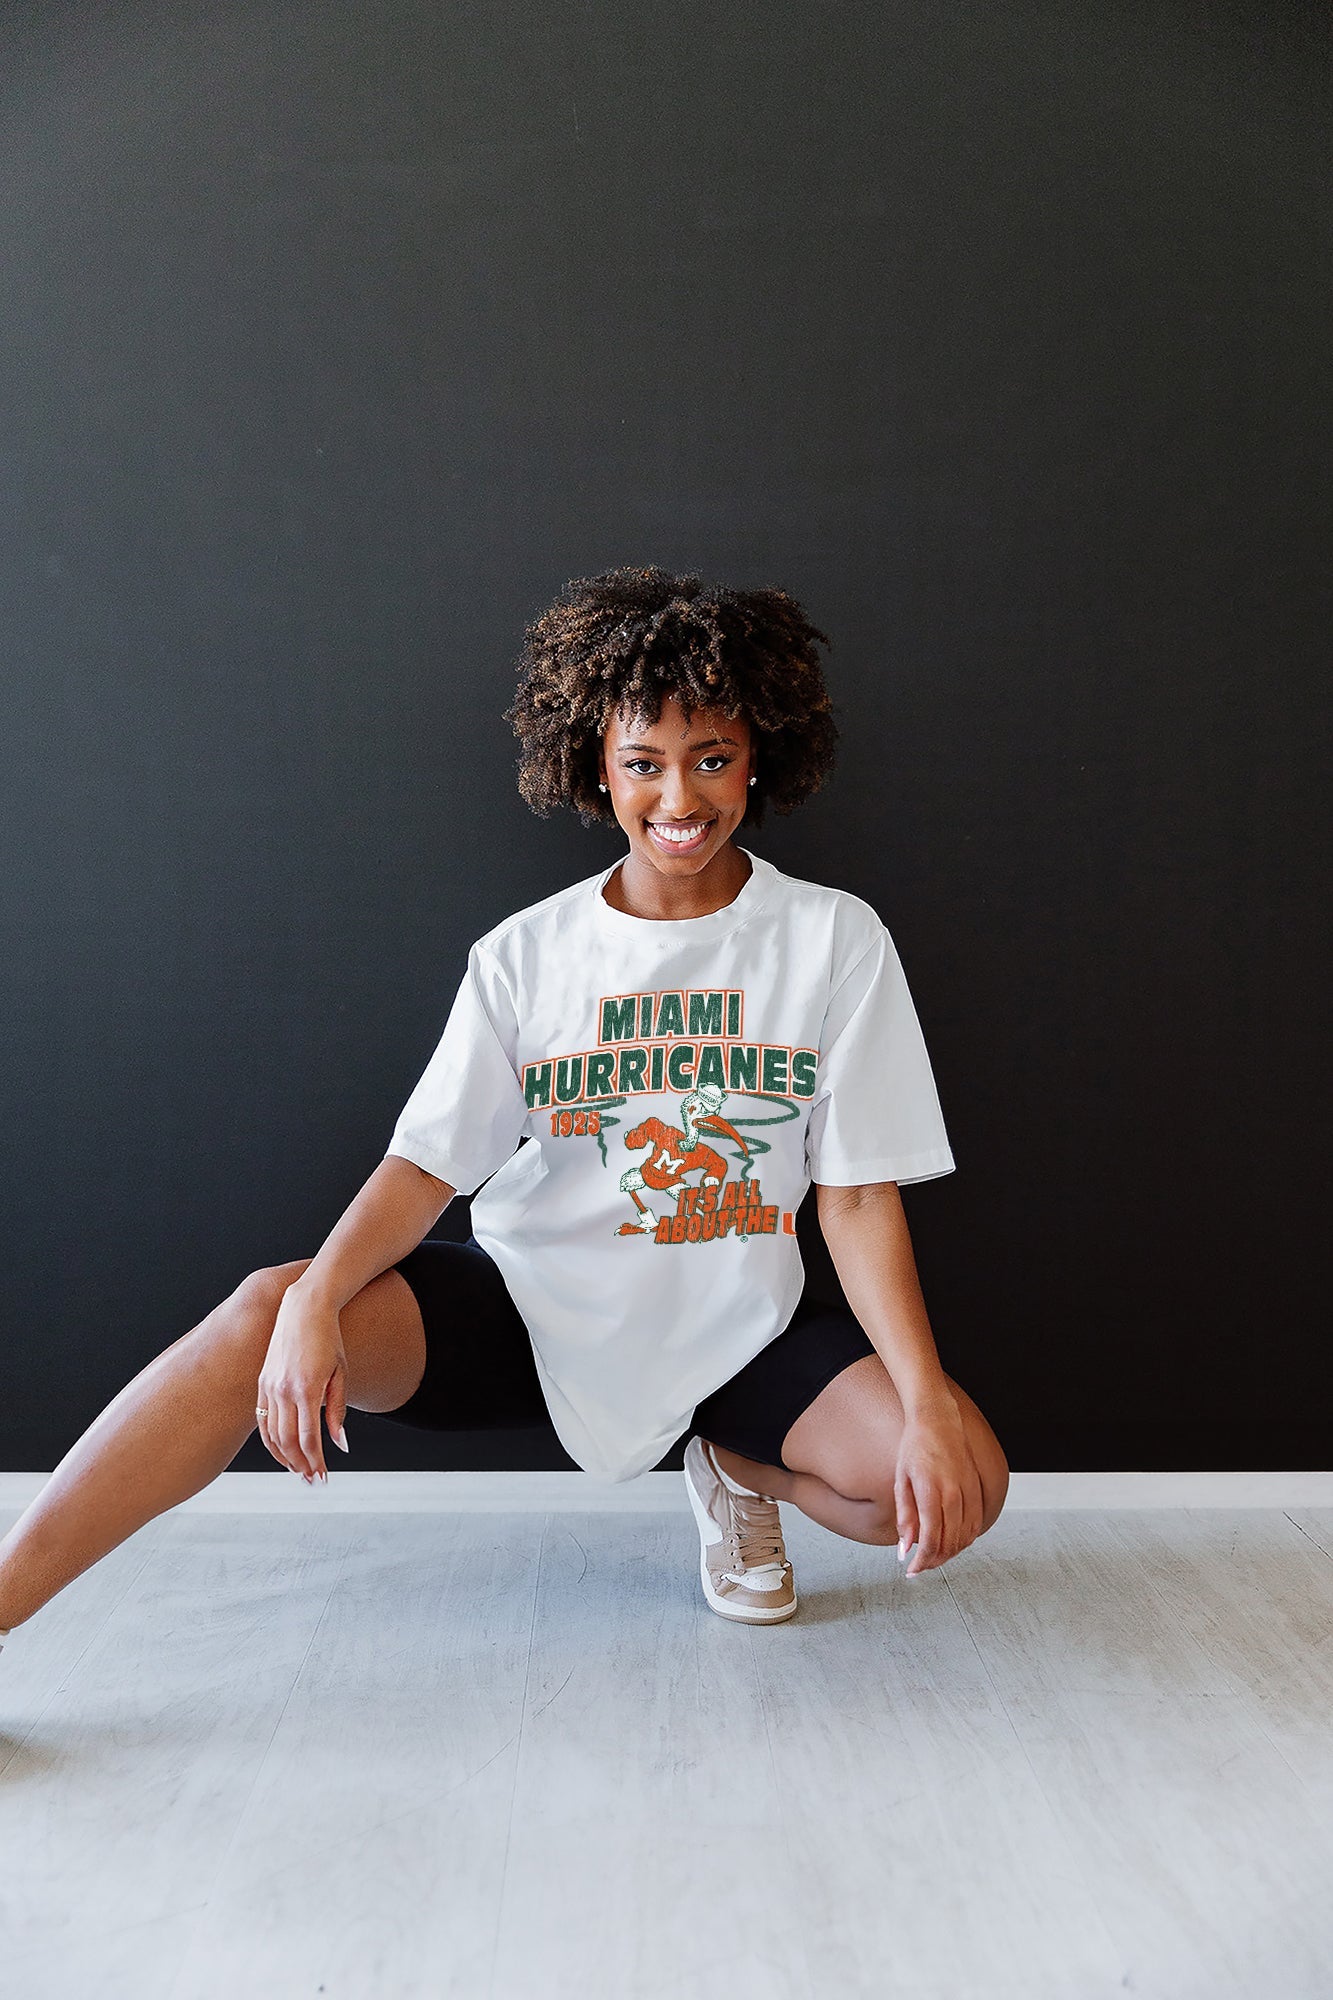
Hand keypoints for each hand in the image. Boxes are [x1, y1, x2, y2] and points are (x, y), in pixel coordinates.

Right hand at [255, 1284, 349, 1482]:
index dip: (316, 1461)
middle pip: (289, 1441)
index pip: (309, 1438)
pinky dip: (270, 1439)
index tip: (322, 1477)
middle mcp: (283, 1390)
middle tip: (312, 1479)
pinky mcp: (262, 1382)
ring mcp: (269, 1386)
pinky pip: (262, 1418)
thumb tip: (339, 1444)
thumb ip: (337, 1411)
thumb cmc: (328, 1339)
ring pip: (272, 1433)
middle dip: (301, 1464)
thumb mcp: (340, 1373)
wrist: (304, 1308)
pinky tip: (281, 1450)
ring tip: (298, 1470)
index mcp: (306, 1389)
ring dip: (284, 1456)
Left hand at [894, 1388, 985, 1576]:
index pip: (932, 1539)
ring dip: (950, 1553)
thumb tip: (904, 1548)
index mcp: (931, 1491)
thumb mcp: (901, 1480)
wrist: (938, 1419)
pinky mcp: (978, 1488)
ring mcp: (969, 1490)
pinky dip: (965, 1539)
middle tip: (920, 1566)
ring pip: (966, 1537)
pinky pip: (976, 1523)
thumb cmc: (915, 1447)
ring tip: (933, 1556)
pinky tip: (952, 1541)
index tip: (912, 1570)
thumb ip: (905, 1516)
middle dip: (935, 1561)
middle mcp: (954, 1493)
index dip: (922, 1561)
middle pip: (951, 1542)